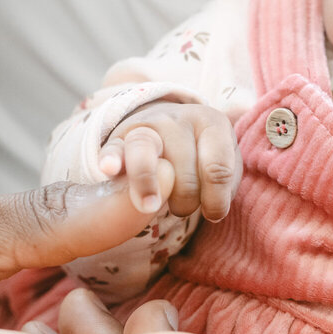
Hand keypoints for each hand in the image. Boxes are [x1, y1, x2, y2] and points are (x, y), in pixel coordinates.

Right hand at [98, 102, 239, 219]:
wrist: (169, 126)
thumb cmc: (203, 154)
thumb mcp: (223, 161)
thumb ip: (223, 182)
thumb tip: (213, 210)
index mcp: (211, 122)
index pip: (218, 169)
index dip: (216, 200)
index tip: (212, 214)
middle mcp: (178, 119)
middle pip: (183, 173)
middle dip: (186, 201)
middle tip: (184, 206)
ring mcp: (146, 126)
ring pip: (145, 153)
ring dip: (148, 185)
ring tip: (150, 207)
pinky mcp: (119, 139)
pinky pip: (113, 149)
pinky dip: (111, 159)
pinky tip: (109, 170)